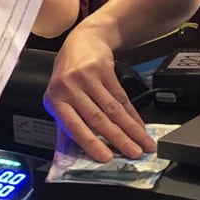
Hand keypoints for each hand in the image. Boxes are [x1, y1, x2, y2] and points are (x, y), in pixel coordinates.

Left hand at [44, 27, 154, 162]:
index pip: (74, 126)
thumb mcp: (61, 97)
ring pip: (113, 109)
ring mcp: (87, 78)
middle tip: (134, 154)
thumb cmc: (69, 75)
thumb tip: (80, 154)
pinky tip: (140, 126)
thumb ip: (69, 124)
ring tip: (144, 144)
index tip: (106, 158)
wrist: (82, 41)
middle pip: (97, 118)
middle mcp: (69, 88)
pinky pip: (121, 96)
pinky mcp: (103, 70)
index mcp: (55, 101)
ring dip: (131, 129)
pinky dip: (133, 114)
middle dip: (118, 139)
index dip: (91, 142)